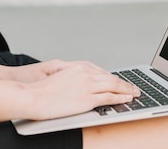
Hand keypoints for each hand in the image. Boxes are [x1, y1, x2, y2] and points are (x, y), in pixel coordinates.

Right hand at [22, 62, 139, 120]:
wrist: (32, 97)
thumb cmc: (42, 90)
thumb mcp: (59, 76)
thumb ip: (74, 78)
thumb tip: (83, 84)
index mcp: (78, 68)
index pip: (102, 72)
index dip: (113, 78)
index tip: (120, 81)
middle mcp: (85, 74)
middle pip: (111, 78)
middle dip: (124, 83)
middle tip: (134, 87)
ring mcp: (87, 86)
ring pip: (114, 86)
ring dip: (127, 90)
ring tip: (135, 93)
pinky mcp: (87, 99)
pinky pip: (109, 98)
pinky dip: (121, 98)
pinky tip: (127, 99)